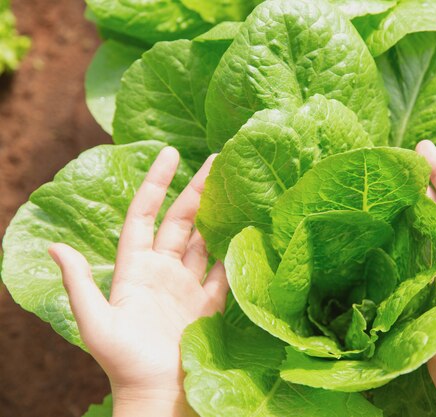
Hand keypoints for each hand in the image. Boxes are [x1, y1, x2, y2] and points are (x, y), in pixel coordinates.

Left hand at [49, 148, 227, 416]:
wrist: (158, 397)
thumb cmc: (124, 363)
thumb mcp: (96, 323)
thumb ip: (79, 283)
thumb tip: (54, 246)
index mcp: (135, 269)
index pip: (146, 216)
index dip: (156, 185)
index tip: (169, 155)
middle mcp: (163, 271)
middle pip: (181, 222)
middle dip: (196, 191)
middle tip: (216, 160)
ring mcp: (187, 286)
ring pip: (204, 241)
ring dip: (217, 215)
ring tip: (234, 188)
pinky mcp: (207, 304)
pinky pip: (223, 271)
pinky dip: (233, 251)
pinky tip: (245, 231)